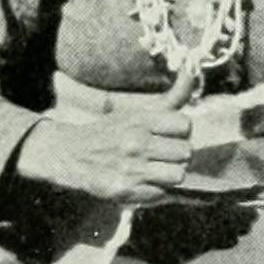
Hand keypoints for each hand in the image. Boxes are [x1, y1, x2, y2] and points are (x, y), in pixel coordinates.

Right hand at [16, 65, 194, 205]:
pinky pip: (161, 193)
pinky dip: (154, 189)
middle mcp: (137, 142)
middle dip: (176, 154)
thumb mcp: (135, 112)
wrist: (71, 155)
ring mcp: (132, 168)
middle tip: (162, 154)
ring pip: (178, 174)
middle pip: (185, 152)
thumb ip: (170, 97)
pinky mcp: (126, 190)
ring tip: (155, 170)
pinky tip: (141, 181)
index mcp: (140, 120)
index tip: (169, 135)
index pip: (184, 125)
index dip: (180, 132)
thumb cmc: (109, 132)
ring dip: (169, 174)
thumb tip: (191, 71)